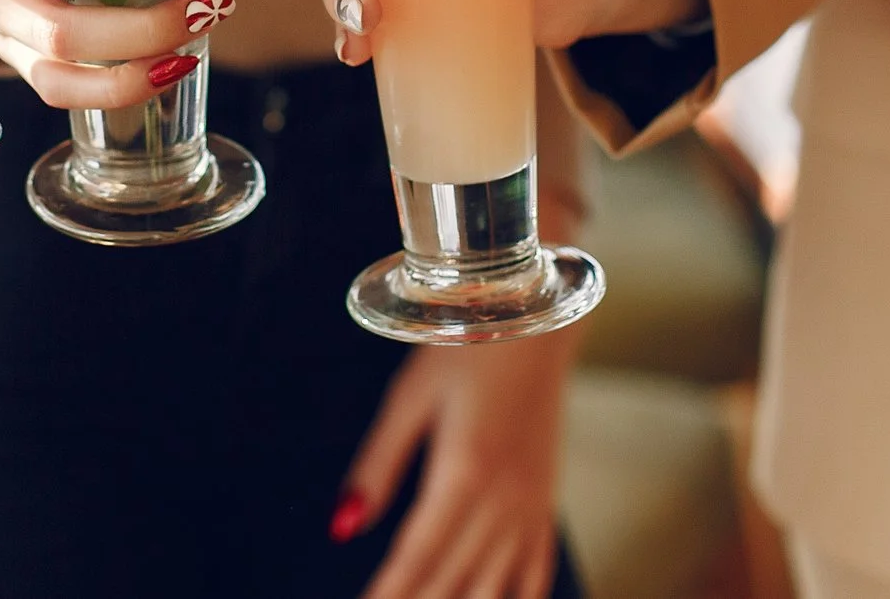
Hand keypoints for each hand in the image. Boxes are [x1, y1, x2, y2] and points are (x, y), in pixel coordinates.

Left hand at [337, 332, 576, 598]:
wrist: (534, 318)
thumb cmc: (466, 347)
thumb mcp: (410, 397)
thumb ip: (377, 465)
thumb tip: (342, 525)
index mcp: (464, 471)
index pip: (416, 556)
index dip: (387, 594)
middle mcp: (503, 499)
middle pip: (453, 580)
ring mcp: (531, 507)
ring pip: (495, 587)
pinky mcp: (546, 506)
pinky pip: (536, 574)